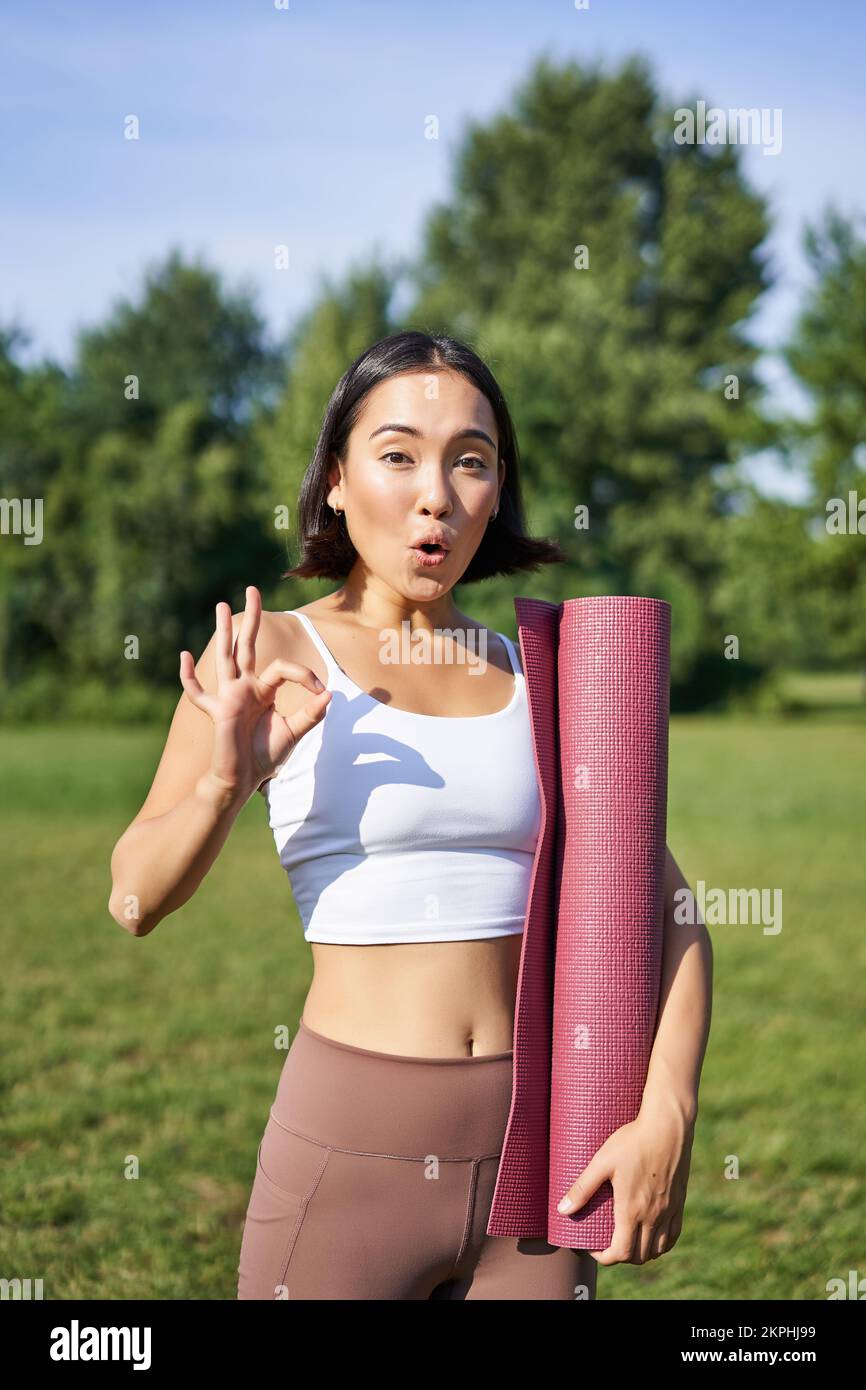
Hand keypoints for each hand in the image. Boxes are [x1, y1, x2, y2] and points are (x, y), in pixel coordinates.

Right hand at [179, 585, 330, 799]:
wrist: (243, 780)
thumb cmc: (264, 757)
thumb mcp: (294, 733)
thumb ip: (310, 714)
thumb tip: (331, 695)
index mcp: (263, 690)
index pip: (283, 668)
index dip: (305, 675)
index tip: (322, 691)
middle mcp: (245, 688)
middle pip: (247, 645)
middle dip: (251, 617)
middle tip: (253, 588)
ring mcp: (229, 696)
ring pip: (225, 656)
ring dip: (223, 630)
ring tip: (222, 604)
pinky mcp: (218, 712)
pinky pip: (198, 693)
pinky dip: (188, 676)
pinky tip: (183, 655)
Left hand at [556, 1097, 695, 1264]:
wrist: (667, 1126)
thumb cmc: (632, 1140)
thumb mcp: (602, 1161)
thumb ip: (582, 1188)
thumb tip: (562, 1210)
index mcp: (632, 1209)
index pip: (620, 1253)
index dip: (604, 1257)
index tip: (593, 1247)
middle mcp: (653, 1216)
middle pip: (639, 1256)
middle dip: (620, 1256)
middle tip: (606, 1242)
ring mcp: (668, 1211)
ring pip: (657, 1250)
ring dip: (641, 1252)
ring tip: (627, 1239)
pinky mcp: (679, 1202)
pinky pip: (673, 1236)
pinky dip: (661, 1244)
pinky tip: (652, 1235)